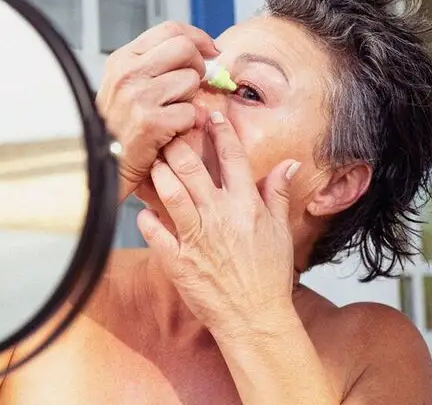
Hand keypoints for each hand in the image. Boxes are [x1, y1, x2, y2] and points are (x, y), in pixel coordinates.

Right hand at [96, 21, 219, 200]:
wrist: (99, 165)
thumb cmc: (117, 128)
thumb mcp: (124, 85)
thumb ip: (154, 65)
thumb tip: (198, 51)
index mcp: (122, 59)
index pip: (169, 30)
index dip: (197, 37)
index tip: (210, 49)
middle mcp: (128, 73)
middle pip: (185, 49)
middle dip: (198, 66)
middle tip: (191, 85)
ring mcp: (138, 97)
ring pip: (191, 81)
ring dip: (190, 99)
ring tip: (171, 113)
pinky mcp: (150, 122)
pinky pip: (190, 112)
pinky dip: (187, 124)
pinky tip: (170, 131)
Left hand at [136, 111, 301, 336]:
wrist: (254, 318)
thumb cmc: (268, 277)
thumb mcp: (281, 232)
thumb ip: (279, 194)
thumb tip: (289, 164)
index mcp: (247, 206)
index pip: (232, 157)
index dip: (219, 131)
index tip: (208, 115)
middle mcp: (220, 216)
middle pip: (192, 167)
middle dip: (177, 145)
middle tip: (168, 133)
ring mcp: (197, 237)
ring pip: (170, 192)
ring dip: (158, 173)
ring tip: (153, 163)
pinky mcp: (178, 260)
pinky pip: (154, 231)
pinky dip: (145, 217)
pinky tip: (142, 209)